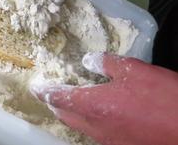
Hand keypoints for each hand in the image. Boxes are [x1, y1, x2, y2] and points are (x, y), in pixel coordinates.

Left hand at [31, 53, 177, 144]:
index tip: (34, 87)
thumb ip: (107, 64)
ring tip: (71, 100)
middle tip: (50, 92)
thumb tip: (87, 62)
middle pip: (65, 116)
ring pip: (81, 126)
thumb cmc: (163, 98)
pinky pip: (97, 133)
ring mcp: (109, 141)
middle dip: (55, 104)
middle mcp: (95, 127)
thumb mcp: (135, 71)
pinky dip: (90, 121)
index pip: (58, 98)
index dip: (44, 91)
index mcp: (93, 106)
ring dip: (72, 113)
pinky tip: (100, 113)